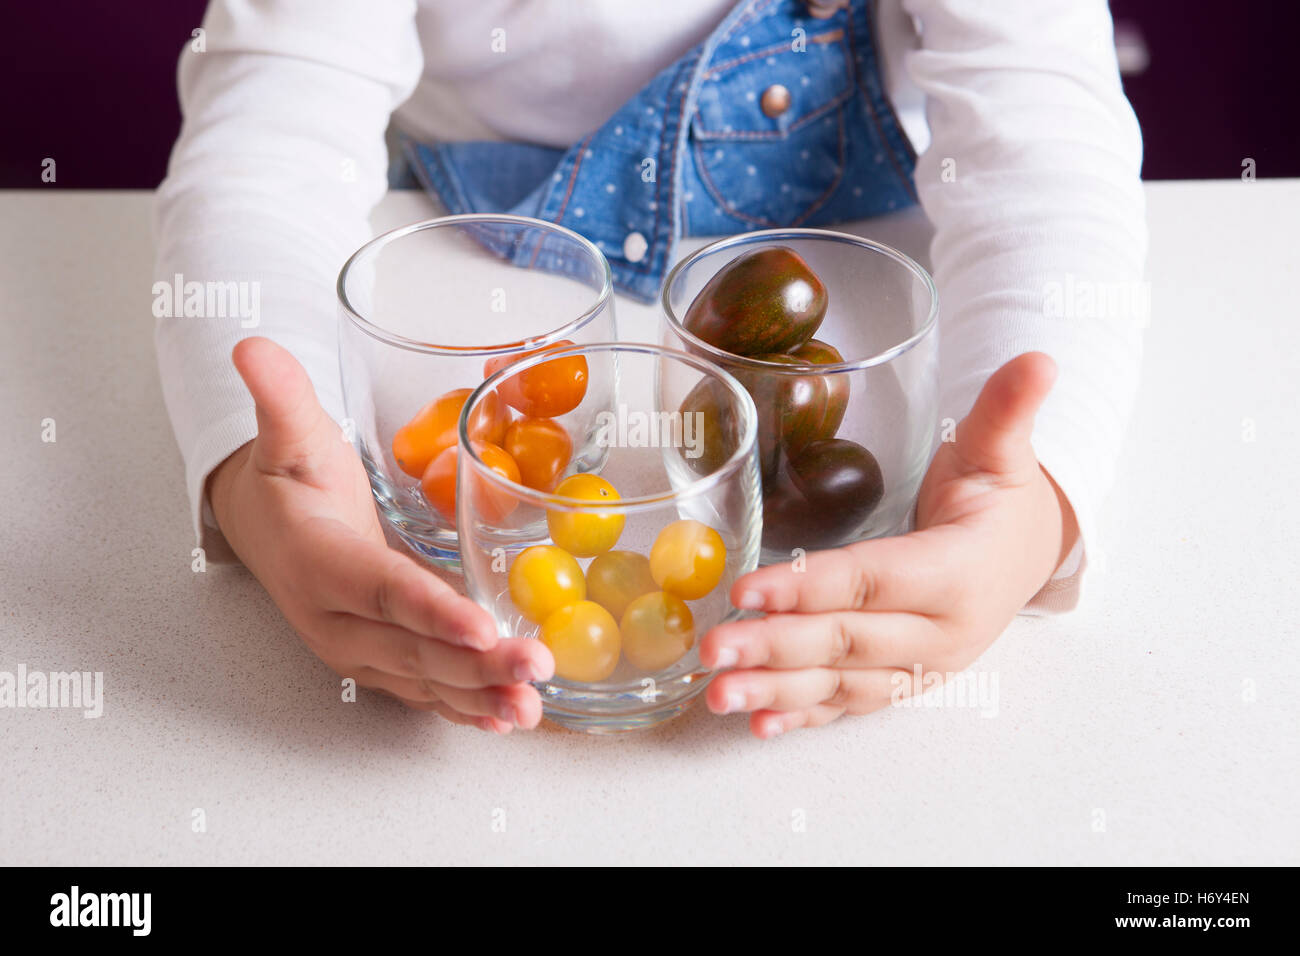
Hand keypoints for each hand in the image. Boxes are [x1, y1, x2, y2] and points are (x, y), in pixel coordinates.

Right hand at [209, 337, 552, 731]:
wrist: (264, 527)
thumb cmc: (287, 479)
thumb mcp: (286, 433)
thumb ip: (280, 396)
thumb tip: (250, 345)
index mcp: (320, 563)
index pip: (382, 591)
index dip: (430, 612)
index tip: (480, 627)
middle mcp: (337, 620)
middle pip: (413, 647)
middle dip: (477, 663)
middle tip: (536, 667)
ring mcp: (357, 650)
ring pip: (425, 678)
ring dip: (481, 694)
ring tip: (534, 706)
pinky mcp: (379, 661)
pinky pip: (424, 690)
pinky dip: (466, 706)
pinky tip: (508, 717)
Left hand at [700, 352, 1077, 737]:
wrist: (1030, 557)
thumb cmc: (1001, 501)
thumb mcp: (1003, 453)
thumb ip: (1007, 411)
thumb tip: (1038, 357)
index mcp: (958, 574)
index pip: (873, 581)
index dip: (811, 587)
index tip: (751, 588)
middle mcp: (940, 633)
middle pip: (847, 640)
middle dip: (776, 646)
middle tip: (712, 647)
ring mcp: (920, 666)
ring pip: (841, 684)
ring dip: (776, 692)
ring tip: (717, 694)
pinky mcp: (901, 682)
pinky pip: (847, 705)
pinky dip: (802, 717)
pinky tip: (755, 724)